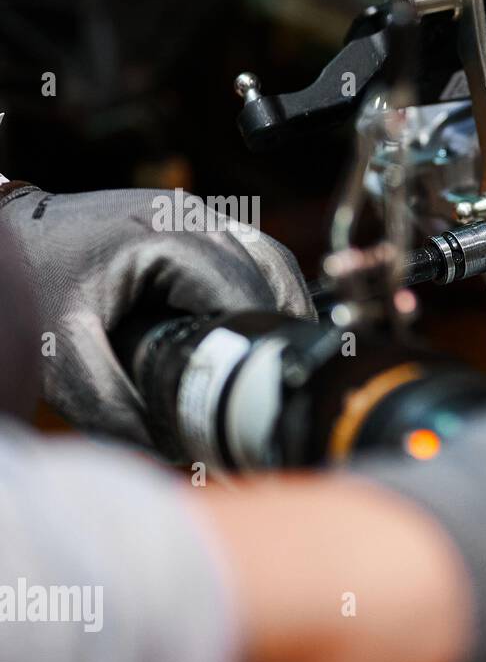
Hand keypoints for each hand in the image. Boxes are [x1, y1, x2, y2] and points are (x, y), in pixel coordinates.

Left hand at [0, 184, 312, 444]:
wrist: (5, 237)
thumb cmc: (30, 285)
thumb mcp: (65, 356)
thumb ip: (115, 406)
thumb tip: (177, 449)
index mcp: (167, 238)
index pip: (248, 295)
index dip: (263, 346)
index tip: (265, 391)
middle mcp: (192, 216)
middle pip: (274, 273)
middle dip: (280, 331)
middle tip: (277, 385)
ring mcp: (197, 212)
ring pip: (272, 260)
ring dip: (281, 308)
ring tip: (275, 360)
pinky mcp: (196, 220)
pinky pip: (253, 253)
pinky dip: (265, 289)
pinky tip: (257, 326)